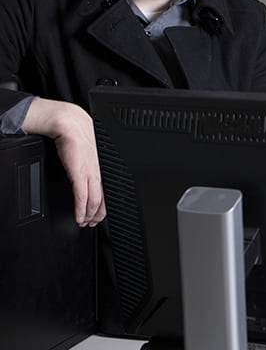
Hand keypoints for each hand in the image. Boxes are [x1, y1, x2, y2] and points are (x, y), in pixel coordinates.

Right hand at [22, 98, 105, 226]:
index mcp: (105, 169)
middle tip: (92, 223)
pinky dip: (80, 210)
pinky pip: (81, 197)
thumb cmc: (80, 137)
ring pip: (94, 202)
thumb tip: (92, 177)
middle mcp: (101, 173)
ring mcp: (91, 174)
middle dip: (98, 216)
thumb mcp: (92, 155)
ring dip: (88, 216)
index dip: (106, 208)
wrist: (71, 125)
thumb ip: (94, 167)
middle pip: (104, 201)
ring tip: (83, 222)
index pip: (110, 194)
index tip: (100, 216)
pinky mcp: (79, 174)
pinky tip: (79, 217)